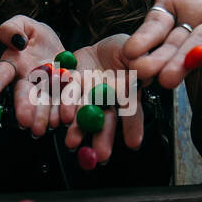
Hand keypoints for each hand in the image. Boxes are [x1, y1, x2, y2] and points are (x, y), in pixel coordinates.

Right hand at [0, 15, 68, 135]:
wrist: (63, 52)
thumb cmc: (38, 38)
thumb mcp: (25, 25)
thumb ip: (12, 28)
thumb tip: (16, 41)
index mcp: (14, 64)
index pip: (1, 73)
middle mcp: (27, 82)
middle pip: (23, 95)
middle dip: (23, 108)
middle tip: (23, 121)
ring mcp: (44, 92)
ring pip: (42, 104)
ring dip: (42, 116)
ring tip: (42, 127)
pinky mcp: (62, 96)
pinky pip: (64, 103)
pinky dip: (64, 111)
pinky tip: (64, 118)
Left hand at [61, 34, 147, 162]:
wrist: (101, 45)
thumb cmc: (126, 52)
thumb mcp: (137, 57)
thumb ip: (140, 68)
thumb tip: (147, 76)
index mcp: (124, 96)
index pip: (130, 113)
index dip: (132, 127)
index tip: (133, 144)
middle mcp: (103, 100)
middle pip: (103, 121)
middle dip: (101, 138)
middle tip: (101, 155)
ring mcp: (84, 94)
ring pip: (80, 114)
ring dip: (77, 129)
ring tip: (72, 142)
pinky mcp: (67, 84)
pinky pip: (62, 96)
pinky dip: (58, 108)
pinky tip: (54, 121)